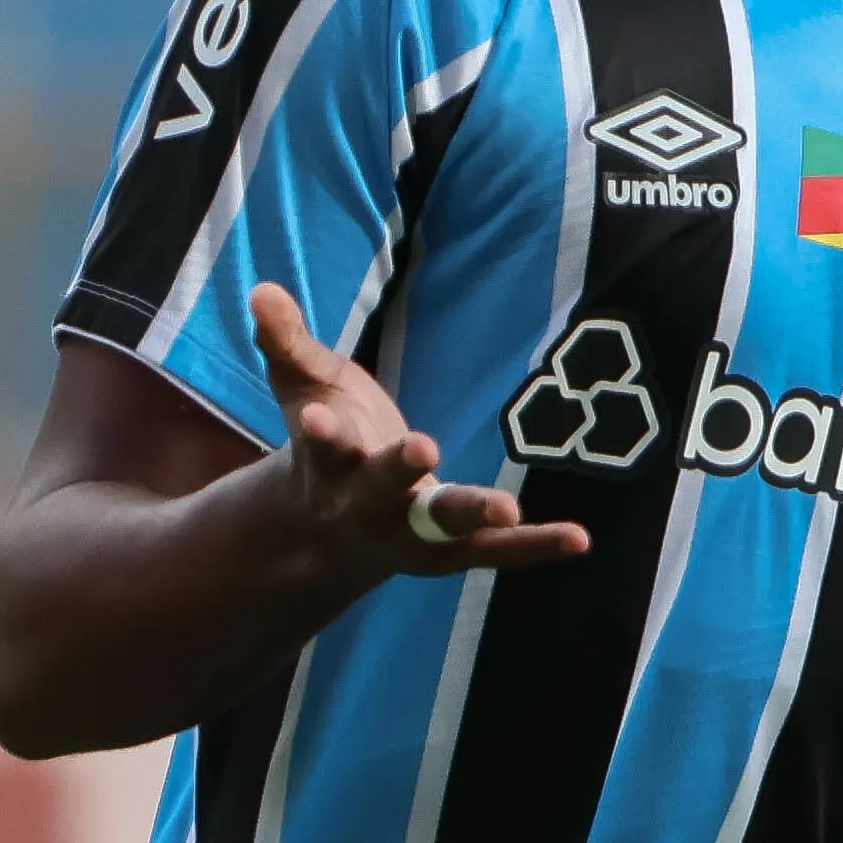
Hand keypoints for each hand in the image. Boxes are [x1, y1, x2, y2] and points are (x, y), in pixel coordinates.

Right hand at [250, 282, 590, 582]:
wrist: (333, 528)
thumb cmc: (329, 437)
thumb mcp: (304, 386)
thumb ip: (286, 343)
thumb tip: (262, 290)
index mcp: (328, 466)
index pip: (322, 448)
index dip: (321, 434)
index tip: (317, 418)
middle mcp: (365, 507)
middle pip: (379, 492)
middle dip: (396, 471)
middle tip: (422, 446)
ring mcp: (411, 533)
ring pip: (441, 529)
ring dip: (471, 516)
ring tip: (507, 509)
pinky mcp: (453, 547)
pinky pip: (496, 552)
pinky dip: (535, 546)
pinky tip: (580, 540)